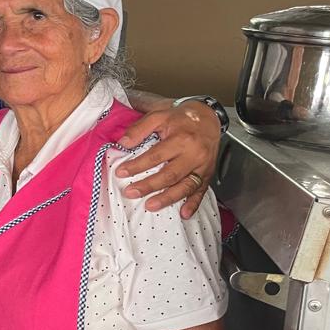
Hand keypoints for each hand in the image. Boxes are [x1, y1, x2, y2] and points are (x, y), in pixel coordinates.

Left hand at [116, 101, 219, 217]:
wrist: (208, 118)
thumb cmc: (181, 118)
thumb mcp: (159, 115)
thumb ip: (139, 128)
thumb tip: (122, 143)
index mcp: (181, 139)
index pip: (155, 156)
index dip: (137, 166)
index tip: (121, 172)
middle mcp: (194, 154)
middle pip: (170, 174)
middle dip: (149, 186)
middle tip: (130, 192)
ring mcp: (202, 166)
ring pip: (185, 186)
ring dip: (168, 198)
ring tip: (151, 205)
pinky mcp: (208, 174)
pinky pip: (202, 191)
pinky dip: (194, 203)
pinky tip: (184, 214)